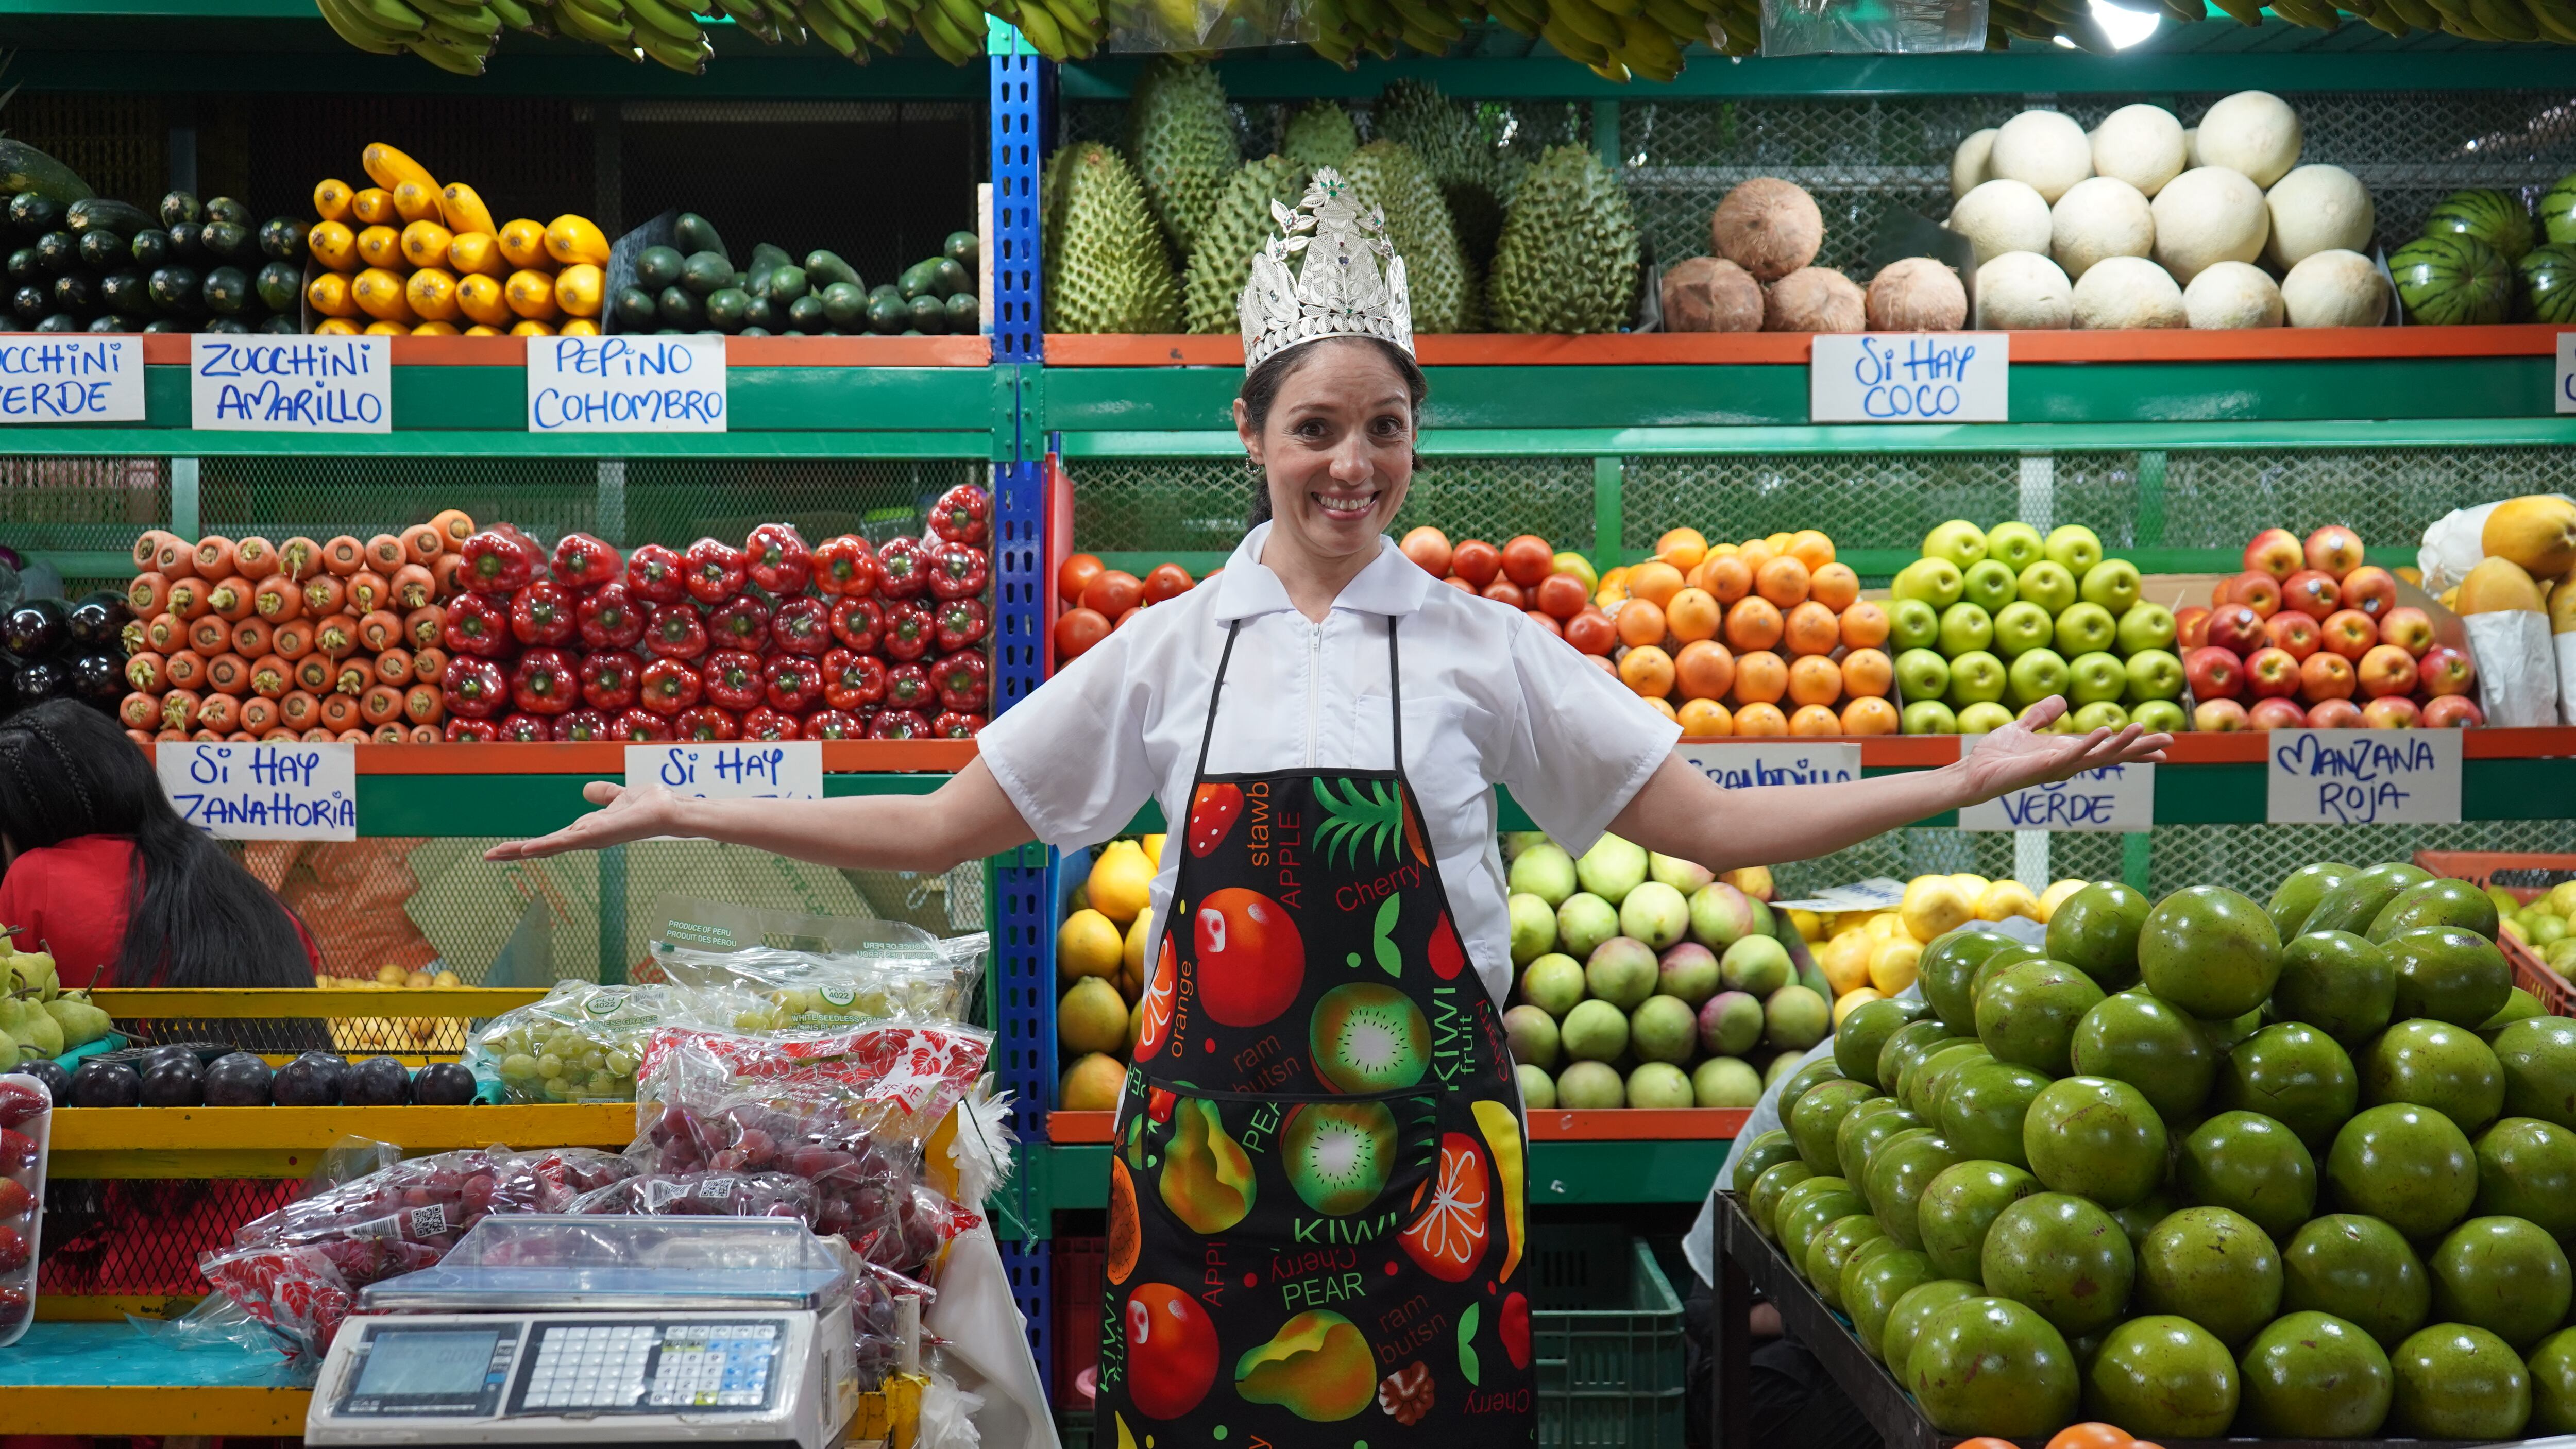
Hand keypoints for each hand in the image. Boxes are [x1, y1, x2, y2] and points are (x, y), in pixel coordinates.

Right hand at [483, 781, 683, 861]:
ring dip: (522, 850)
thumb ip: (602, 795)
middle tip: (488, 856)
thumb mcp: (618, 797)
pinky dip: (547, 846)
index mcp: (587, 829)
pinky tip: (528, 850)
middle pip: (545, 846)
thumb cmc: (649, 805)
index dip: (528, 843)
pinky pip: (568, 842)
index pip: (551, 838)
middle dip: (515, 851)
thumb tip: (585, 791)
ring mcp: (591, 839)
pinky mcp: (598, 835)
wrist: (668, 808)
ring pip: (550, 845)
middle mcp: (586, 838)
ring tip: (496, 854)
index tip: (503, 849)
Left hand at [1954, 696, 2170, 803]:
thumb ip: (2041, 715)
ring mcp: (2058, 768)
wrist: (1972, 772)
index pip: (2108, 749)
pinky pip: (2071, 756)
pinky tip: (2105, 732)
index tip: (2163, 747)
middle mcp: (2068, 763)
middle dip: (2140, 749)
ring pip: (2098, 756)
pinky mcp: (2043, 769)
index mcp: (2067, 752)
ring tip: (2143, 729)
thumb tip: (2061, 701)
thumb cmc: (1995, 756)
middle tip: (2170, 743)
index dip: (2134, 748)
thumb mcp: (2022, 728)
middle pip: (2112, 755)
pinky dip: (2089, 745)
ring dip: (2121, 744)